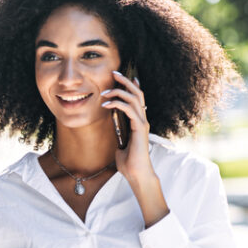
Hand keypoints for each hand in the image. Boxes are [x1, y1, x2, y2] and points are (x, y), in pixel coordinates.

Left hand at [101, 70, 168, 226]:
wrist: (136, 174)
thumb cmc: (128, 163)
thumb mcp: (119, 147)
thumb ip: (118, 137)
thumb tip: (112, 133)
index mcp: (138, 122)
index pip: (137, 99)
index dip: (130, 85)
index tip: (119, 77)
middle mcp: (142, 120)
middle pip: (137, 93)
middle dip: (125, 81)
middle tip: (114, 72)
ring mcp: (142, 123)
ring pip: (134, 98)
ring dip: (118, 91)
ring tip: (104, 91)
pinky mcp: (140, 128)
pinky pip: (130, 110)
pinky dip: (118, 104)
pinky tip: (106, 105)